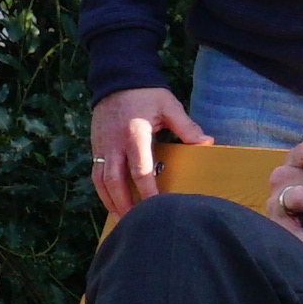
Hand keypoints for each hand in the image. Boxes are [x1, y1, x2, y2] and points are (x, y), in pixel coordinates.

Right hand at [86, 82, 202, 217]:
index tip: (157, 208)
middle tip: (137, 224)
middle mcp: (114, 143)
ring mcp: (102, 146)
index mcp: (134, 134)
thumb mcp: (168, 106)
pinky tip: (112, 203)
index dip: (147, 192)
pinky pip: (96, 174)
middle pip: (116, 182)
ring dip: (111, 202)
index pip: (140, 170)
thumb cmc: (145, 93)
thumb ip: (186, 126)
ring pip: (102, 181)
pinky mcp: (96, 147)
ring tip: (123, 220)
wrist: (116, 79)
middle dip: (125, 204)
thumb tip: (207, 142)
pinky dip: (102, 191)